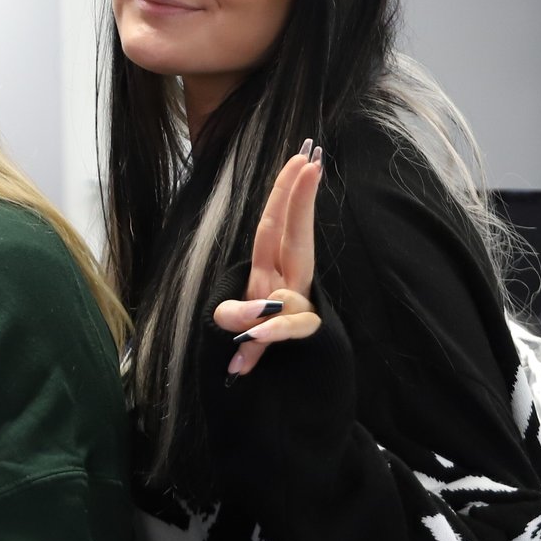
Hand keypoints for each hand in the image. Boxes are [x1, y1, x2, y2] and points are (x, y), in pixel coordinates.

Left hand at [217, 143, 323, 377]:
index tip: (300, 160)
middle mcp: (290, 283)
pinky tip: (255, 336)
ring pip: (295, 288)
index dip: (284, 195)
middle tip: (309, 164)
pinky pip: (294, 328)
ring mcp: (301, 307)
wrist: (286, 380)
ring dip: (272, 296)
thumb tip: (231, 321)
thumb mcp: (236, 324)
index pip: (275, 226)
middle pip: (297, 238)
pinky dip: (274, 331)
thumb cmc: (260, 340)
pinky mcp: (307, 334)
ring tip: (251, 315)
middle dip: (300, 202)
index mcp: (270, 271)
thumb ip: (233, 316)